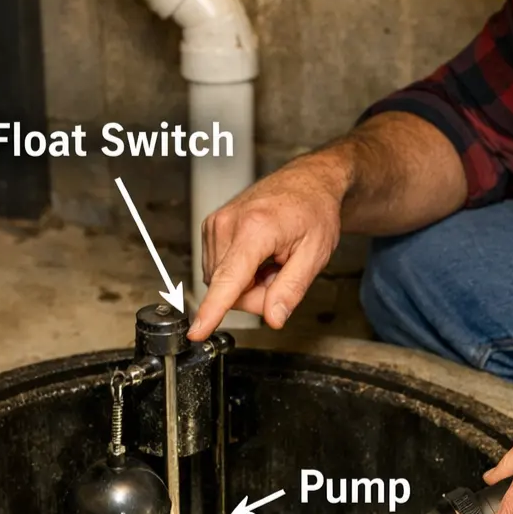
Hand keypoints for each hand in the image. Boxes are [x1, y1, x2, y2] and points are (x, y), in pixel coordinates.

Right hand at [189, 152, 348, 339]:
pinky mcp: (210, 227)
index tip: (196, 331)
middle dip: (256, 293)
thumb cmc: (314, 212)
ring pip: (222, 282)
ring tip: (272, 260)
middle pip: (229, 289)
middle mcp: (227, 224)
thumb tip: (273, 318)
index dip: (213, 310)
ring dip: (248, 283)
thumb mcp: (315, 254)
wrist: (307, 182)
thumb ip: (291, 289)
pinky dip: (240, 272)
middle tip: (282, 272)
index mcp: (255, 228)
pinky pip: (219, 270)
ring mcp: (215, 224)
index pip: (229, 279)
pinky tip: (259, 256)